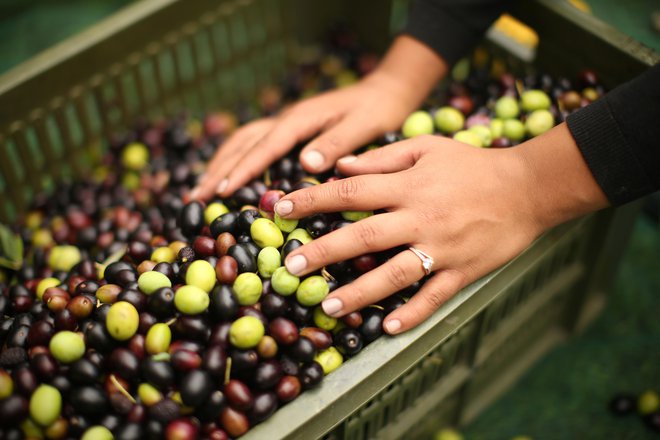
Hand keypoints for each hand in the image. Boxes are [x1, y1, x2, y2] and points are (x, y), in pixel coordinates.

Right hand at [190, 36, 447, 199]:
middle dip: (218, 170)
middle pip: (242, 143)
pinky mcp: (289, 130)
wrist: (385, 92)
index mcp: (301, 119)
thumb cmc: (378, 111)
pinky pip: (253, 143)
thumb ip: (337, 142)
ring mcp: (286, 123)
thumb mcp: (365, 126)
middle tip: (196, 198)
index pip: (265, 146)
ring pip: (242, 141)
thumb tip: (306, 163)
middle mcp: (287, 119)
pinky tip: (227, 174)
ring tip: (200, 190)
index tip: (222, 191)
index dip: (243, 169)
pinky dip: (235, 159)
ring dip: (220, 164)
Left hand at [273, 124, 608, 333]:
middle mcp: (421, 217)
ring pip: (395, 273)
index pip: (352, 191)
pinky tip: (387, 327)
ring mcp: (443, 247)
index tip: (280, 206)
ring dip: (360, 292)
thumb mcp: (426, 148)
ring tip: (328, 306)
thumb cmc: (471, 165)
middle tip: (291, 267)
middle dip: (324, 251)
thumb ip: (382, 158)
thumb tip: (339, 165)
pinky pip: (434, 296)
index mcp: (409, 185)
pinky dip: (412, 313)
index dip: (313, 199)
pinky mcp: (463, 271)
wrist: (528, 188)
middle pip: (365, 235)